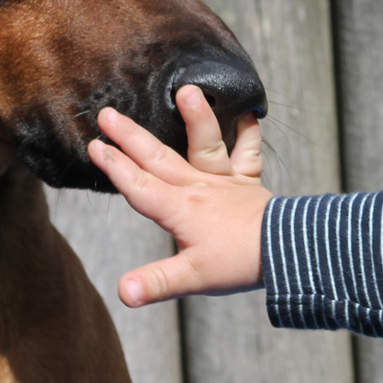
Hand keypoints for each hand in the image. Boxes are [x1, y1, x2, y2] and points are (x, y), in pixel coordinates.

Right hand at [88, 85, 268, 306]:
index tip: (94, 145)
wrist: (287, 252)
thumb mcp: (192, 278)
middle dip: (131, 137)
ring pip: (205, 144)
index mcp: (180, 209)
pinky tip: (250, 111)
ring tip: (187, 90)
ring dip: (196, 118)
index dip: (115, 167)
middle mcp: (199, 188)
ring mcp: (225, 181)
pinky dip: (249, 132)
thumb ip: (155, 283)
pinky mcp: (248, 181)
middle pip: (159, 158)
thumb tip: (123, 293)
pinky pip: (248, 152)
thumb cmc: (238, 264)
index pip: (140, 186)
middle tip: (107, 113)